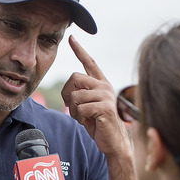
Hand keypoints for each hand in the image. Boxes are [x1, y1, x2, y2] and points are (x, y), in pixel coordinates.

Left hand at [60, 35, 130, 156]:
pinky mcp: (105, 107)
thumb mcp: (87, 105)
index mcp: (101, 83)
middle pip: (74, 77)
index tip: (71, 38)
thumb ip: (80, 94)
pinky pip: (80, 109)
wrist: (112, 141)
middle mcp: (104, 85)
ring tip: (84, 117)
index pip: (89, 62)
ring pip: (75, 96)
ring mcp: (106, 95)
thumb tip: (68, 91)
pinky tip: (89, 122)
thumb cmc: (98, 123)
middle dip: (67, 94)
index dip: (79, 50)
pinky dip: (79, 118)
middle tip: (72, 107)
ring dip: (74, 111)